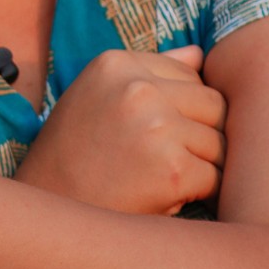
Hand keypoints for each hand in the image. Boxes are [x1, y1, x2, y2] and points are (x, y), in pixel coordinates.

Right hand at [14, 46, 224, 215]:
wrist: (48, 213)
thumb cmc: (74, 155)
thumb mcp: (98, 95)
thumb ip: (149, 71)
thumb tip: (199, 54)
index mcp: (117, 64)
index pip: (190, 75)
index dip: (182, 110)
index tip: (157, 134)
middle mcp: (137, 88)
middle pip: (213, 105)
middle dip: (201, 135)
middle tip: (169, 160)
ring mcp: (156, 127)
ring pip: (219, 142)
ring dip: (203, 165)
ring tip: (163, 179)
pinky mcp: (172, 169)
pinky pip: (216, 177)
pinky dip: (200, 193)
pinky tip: (167, 198)